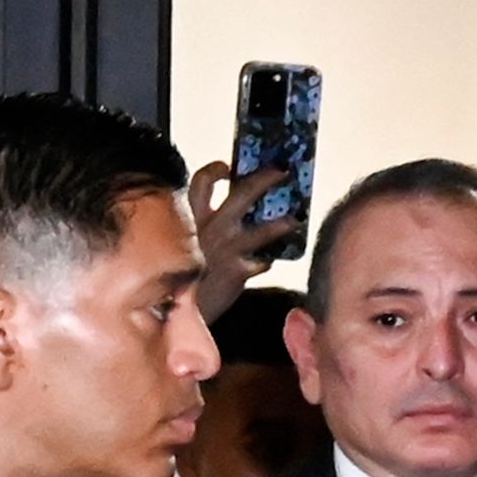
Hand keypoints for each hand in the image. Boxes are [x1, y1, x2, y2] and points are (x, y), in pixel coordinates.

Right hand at [187, 160, 300, 323]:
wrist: (180, 310)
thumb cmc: (188, 274)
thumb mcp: (191, 242)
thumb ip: (209, 226)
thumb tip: (240, 211)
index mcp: (195, 219)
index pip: (200, 183)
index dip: (215, 170)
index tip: (228, 166)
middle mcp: (209, 229)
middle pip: (242, 194)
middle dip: (265, 179)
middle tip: (283, 171)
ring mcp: (225, 249)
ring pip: (262, 230)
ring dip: (283, 223)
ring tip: (295, 220)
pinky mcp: (237, 271)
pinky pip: (264, 260)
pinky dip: (270, 258)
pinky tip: (274, 258)